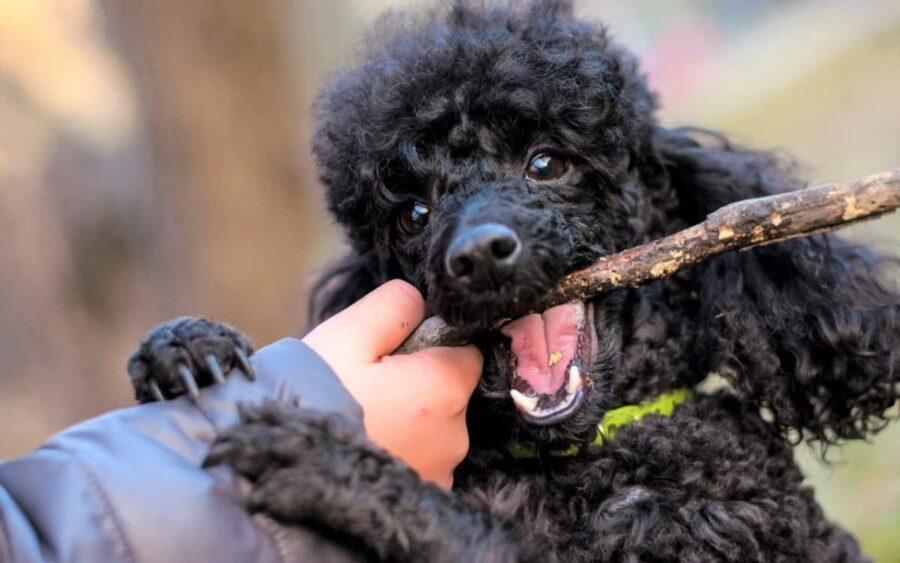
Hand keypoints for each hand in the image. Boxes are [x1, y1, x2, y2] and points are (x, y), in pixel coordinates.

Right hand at [303, 280, 481, 487]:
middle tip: (366, 386)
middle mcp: (456, 435)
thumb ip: (394, 305)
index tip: (393, 352)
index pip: (466, 351)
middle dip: (417, 383)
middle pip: (450, 392)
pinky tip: (364, 446)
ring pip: (435, 429)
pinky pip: (421, 461)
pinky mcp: (424, 499)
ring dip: (409, 420)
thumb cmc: (314, 396)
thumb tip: (420, 301)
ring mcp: (441, 473)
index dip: (431, 345)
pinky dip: (400, 451)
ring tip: (359, 419)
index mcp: (445, 388)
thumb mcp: (349, 333)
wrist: (278, 468)